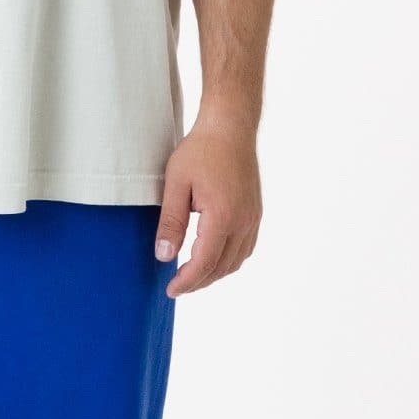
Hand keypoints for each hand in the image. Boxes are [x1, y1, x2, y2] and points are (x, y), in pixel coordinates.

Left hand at [154, 117, 261, 298]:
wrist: (230, 127)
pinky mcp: (255, 213)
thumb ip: (170, 222)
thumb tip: (164, 257)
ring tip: (191, 276)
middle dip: (198, 282)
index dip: (186, 282)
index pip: (204, 263)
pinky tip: (212, 258)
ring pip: (236, 261)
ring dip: (214, 273)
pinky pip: (245, 248)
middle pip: (222, 267)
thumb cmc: (200, 151)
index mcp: (223, 217)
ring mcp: (253, 218)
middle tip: (176, 287)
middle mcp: (243, 221)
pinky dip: (228, 260)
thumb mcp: (176, 184)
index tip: (170, 290)